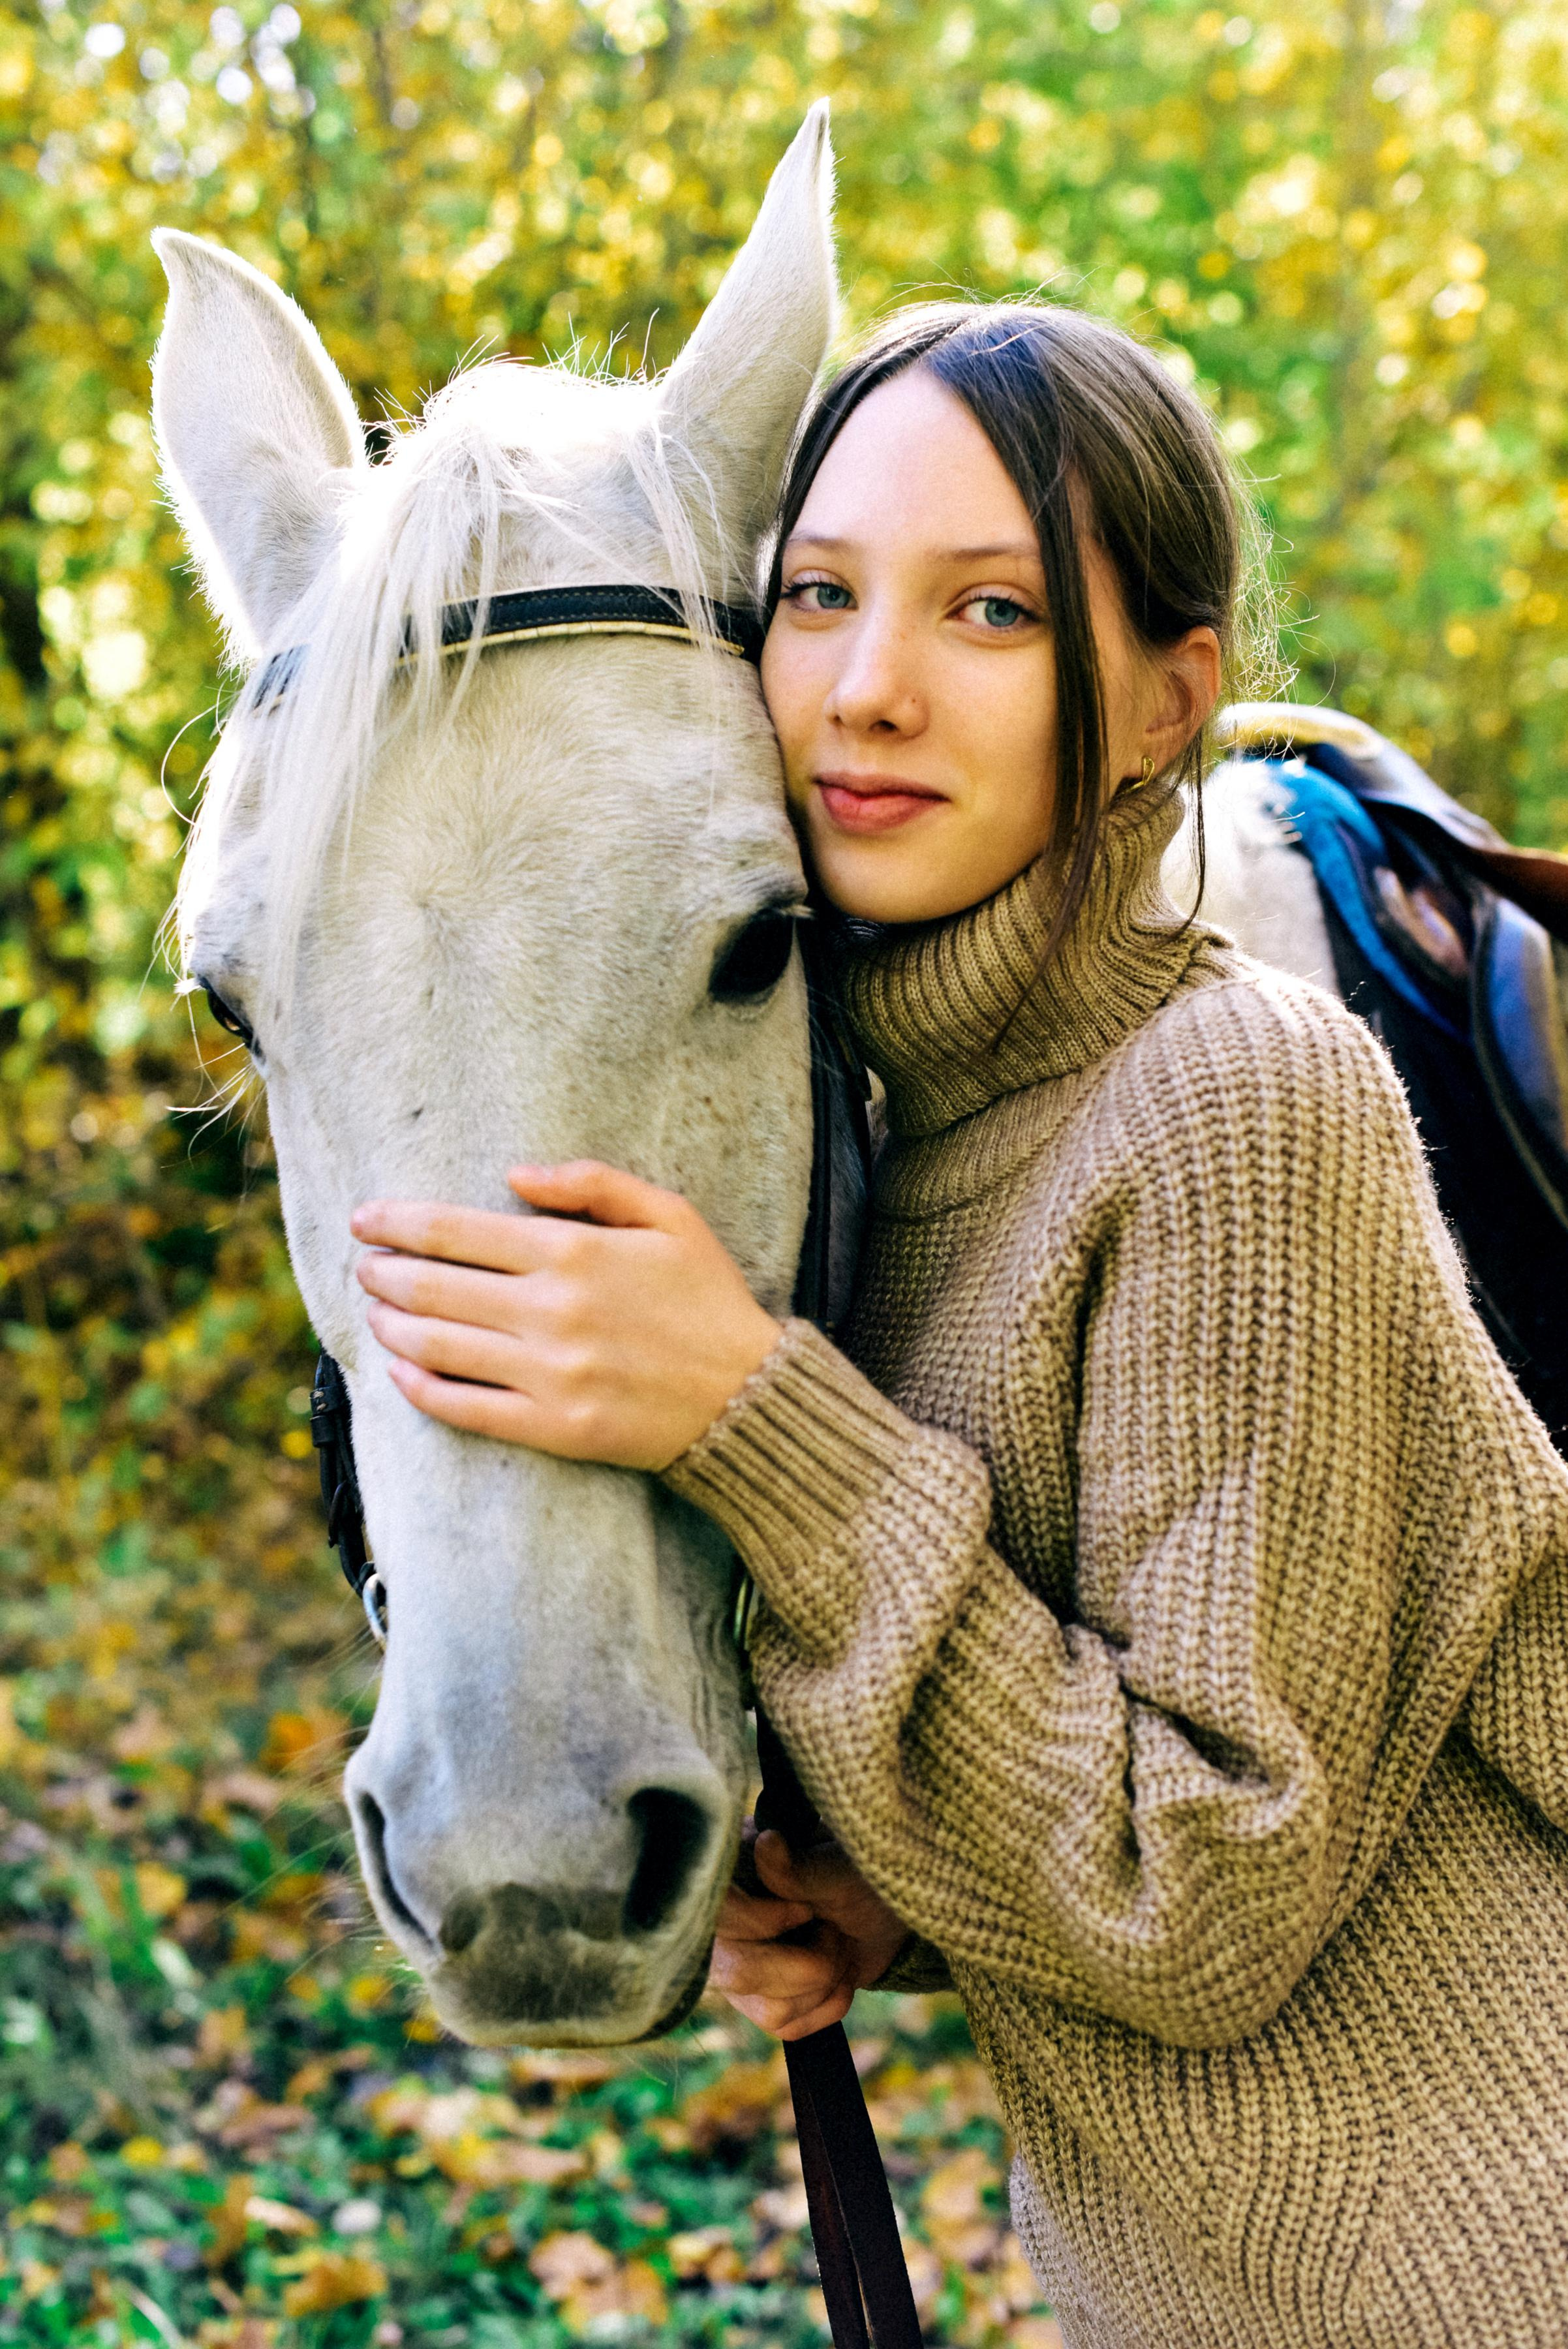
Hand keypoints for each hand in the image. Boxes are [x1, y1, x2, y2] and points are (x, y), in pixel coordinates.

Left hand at [351, 1162, 780, 1470]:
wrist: (747, 1397)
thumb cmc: (708, 1300)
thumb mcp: (671, 1216)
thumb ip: (593, 1184)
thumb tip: (514, 1174)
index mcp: (573, 1253)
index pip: (456, 1231)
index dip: (398, 1222)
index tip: (365, 1218)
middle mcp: (550, 1311)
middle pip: (434, 1286)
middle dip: (384, 1272)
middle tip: (364, 1265)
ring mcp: (548, 1374)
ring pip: (438, 1346)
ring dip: (393, 1325)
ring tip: (375, 1312)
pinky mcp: (552, 1427)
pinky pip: (465, 1408)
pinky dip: (420, 1389)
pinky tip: (400, 1372)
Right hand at [708, 1823, 910, 2040]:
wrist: (882, 1911)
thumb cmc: (854, 1875)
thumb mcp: (836, 1866)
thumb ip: (800, 1866)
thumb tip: (767, 1843)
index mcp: (730, 1879)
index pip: (718, 1917)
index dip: (762, 1922)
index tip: (807, 1911)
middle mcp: (722, 1930)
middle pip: (738, 1973)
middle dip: (807, 1962)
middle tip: (832, 1930)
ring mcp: (738, 1969)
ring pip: (770, 2008)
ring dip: (824, 1982)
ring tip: (837, 1945)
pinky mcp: (762, 2001)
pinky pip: (787, 2026)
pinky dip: (827, 2004)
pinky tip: (840, 1975)